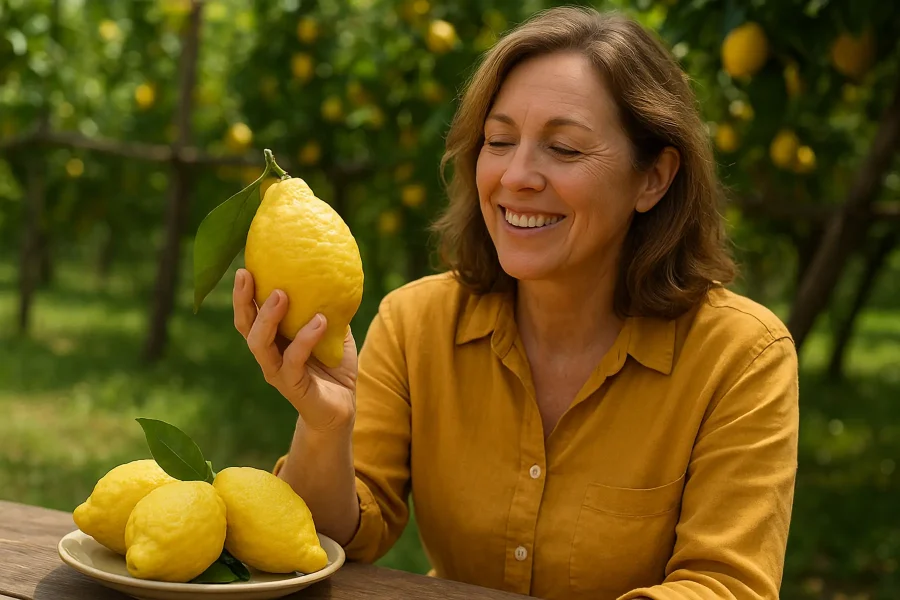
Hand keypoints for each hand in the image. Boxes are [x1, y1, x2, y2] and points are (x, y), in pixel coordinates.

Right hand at [233, 268, 357, 433]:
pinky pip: (294, 360)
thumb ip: (328, 306)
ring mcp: (277, 372)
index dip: (243, 292)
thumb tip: (333, 273)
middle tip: (246, 274)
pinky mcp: (293, 386)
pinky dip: (306, 339)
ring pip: (259, 344)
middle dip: (242, 300)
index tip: (244, 265)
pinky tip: (320, 320)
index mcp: (273, 340)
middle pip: (245, 326)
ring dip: (268, 318)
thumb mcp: (332, 330)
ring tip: (281, 295)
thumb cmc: (334, 366)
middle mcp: (268, 355)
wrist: (341, 409)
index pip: (249, 314)